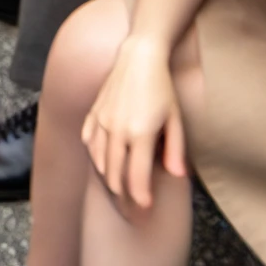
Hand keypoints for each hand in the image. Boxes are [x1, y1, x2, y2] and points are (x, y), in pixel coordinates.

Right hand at [80, 34, 186, 209]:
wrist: (139, 57)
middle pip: (114, 173)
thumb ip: (175, 149)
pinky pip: (89, 141)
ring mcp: (102, 121)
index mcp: (140, 133)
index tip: (144, 208)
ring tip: (116, 187)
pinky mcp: (94, 113)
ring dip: (107, 177)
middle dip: (122, 193)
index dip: (140, 196)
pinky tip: (101, 161)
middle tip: (130, 205)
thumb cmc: (161, 87)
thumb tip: (177, 174)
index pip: (136, 176)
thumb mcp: (175, 118)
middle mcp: (117, 130)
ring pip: (99, 160)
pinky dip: (94, 155)